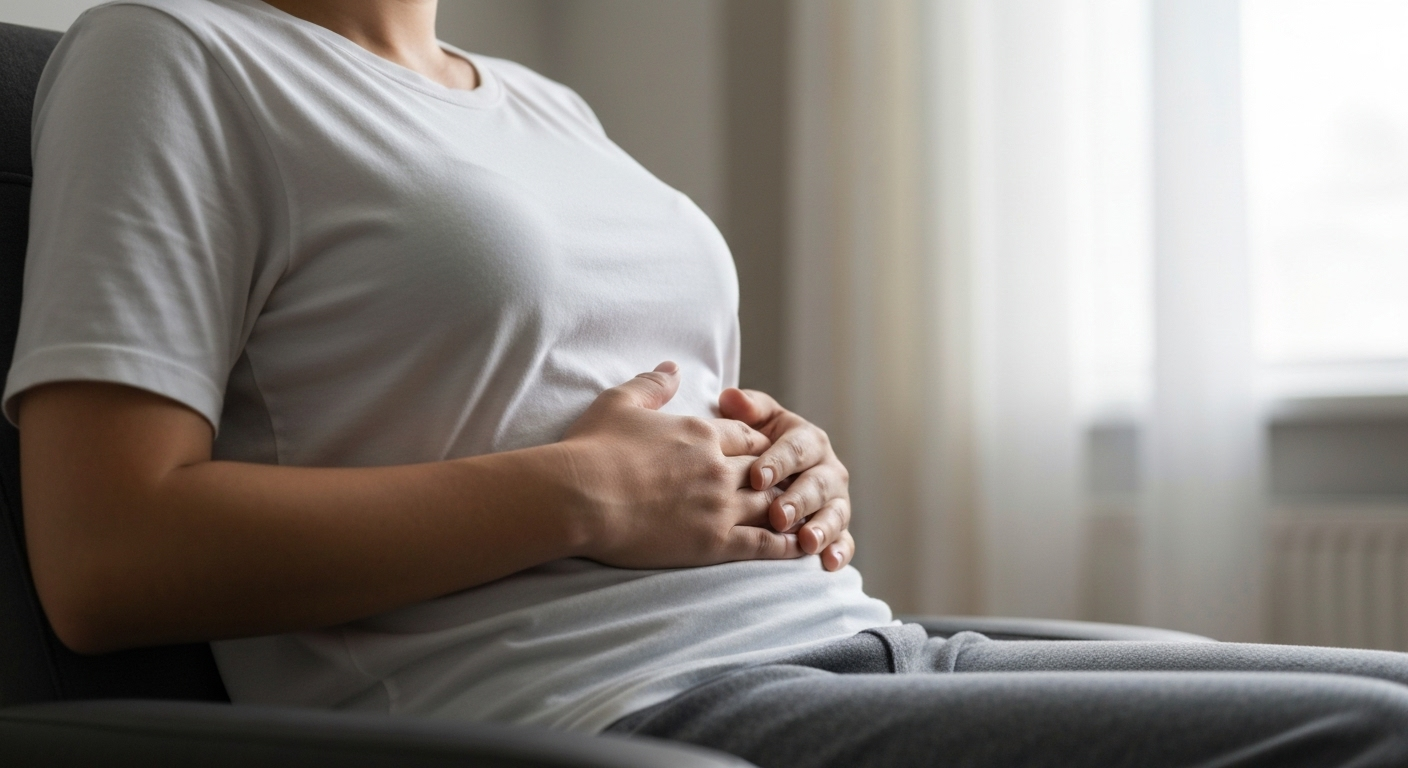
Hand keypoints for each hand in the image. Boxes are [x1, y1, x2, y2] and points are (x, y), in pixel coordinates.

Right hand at [559, 363, 802, 568]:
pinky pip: (764, 544)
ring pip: (770, 505)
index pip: (746, 437)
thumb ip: (652, 384)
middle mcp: (718, 467)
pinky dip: (786, 545)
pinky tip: (800, 547)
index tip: (763, 454)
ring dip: (786, 509)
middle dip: (776, 478)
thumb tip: (672, 366)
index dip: (757, 446)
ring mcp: (719, 507)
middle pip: (764, 470)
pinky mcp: (713, 543)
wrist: (579, 496)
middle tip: (791, 487)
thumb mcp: (620, 403)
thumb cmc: (592, 448)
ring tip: (802, 517)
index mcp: (701, 434)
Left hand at [717, 389, 854, 571]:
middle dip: (798, 499)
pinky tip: (829, 563)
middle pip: (817, 483)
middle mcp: (827, 469)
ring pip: (835, 513)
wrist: (771, 474)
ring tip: (806, 542)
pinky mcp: (838, 527)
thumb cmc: (758, 446)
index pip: (796, 448)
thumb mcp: (754, 424)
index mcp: (808, 440)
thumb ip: (747, 410)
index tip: (756, 477)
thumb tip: (730, 397)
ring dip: (822, 527)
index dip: (778, 462)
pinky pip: (845, 540)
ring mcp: (836, 500)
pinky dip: (840, 551)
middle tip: (778, 515)